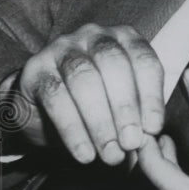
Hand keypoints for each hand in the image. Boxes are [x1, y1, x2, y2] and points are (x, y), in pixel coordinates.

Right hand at [14, 24, 164, 165]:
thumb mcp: (123, 109)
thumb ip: (139, 119)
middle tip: (131, 143)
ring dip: (100, 121)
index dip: (151, 96)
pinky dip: (73, 129)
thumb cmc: (96, 106)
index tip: (153, 129)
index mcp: (125, 39)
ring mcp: (62, 48)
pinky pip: (55, 97)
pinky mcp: (35, 68)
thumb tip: (149, 141)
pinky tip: (84, 153)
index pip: (144, 61)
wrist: (44, 110)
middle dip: (125, 107)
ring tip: (110, 153)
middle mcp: (95, 36)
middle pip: (114, 65)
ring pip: (84, 79)